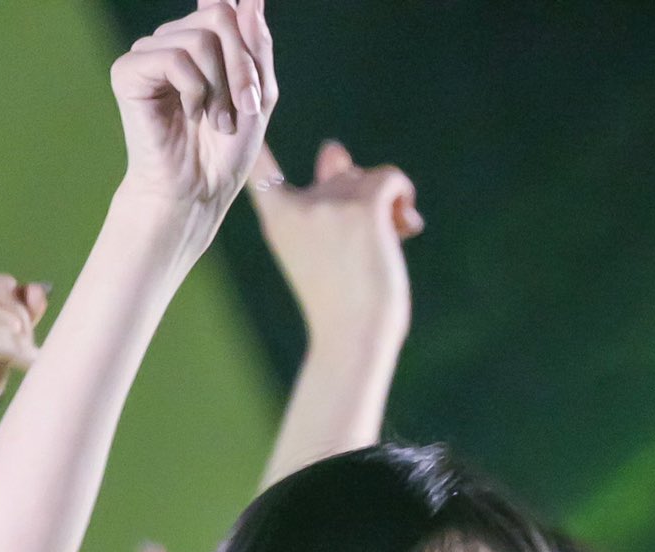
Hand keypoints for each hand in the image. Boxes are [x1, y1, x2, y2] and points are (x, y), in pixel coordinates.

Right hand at [111, 1, 276, 216]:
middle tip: (243, 108)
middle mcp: (172, 39)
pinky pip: (175, 57)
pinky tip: (190, 115)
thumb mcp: (258, 96)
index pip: (226, 6)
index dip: (246, 25)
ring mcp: (149, 52)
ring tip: (216, 121)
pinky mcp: (128, 70)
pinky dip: (194, 91)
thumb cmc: (225, 153)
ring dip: (220, 87)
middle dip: (242, 66)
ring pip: (200, 37)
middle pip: (219, 15)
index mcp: (200, 41)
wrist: (197, 193)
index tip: (252, 70)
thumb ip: (258, 46)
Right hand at [249, 138, 421, 340]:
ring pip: (368, 175)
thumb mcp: (319, 250)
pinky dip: (404, 194)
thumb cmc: (340, 306)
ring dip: (388, 200)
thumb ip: (326, 200)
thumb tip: (334, 149)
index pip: (262, 166)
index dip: (258, 138)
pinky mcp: (363, 206)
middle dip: (361, 194)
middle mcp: (299, 203)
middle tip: (377, 233)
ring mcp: (330, 203)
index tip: (246, 108)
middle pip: (337, 169)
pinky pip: (391, 177)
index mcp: (277, 219)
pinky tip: (407, 224)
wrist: (353, 339)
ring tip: (398, 233)